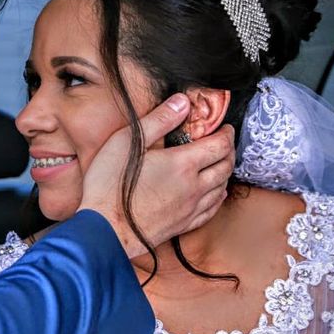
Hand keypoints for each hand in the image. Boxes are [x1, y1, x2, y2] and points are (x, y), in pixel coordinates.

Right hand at [78, 93, 234, 257]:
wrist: (104, 230)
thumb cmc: (109, 185)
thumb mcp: (128, 142)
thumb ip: (159, 120)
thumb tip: (183, 102)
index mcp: (183, 164)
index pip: (220, 146)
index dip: (226, 134)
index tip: (225, 127)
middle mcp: (193, 187)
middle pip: (225, 167)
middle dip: (229, 151)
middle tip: (224, 143)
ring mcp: (189, 209)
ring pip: (221, 189)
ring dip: (225, 173)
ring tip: (220, 164)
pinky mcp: (182, 226)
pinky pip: (211, 211)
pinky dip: (218, 198)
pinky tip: (215, 195)